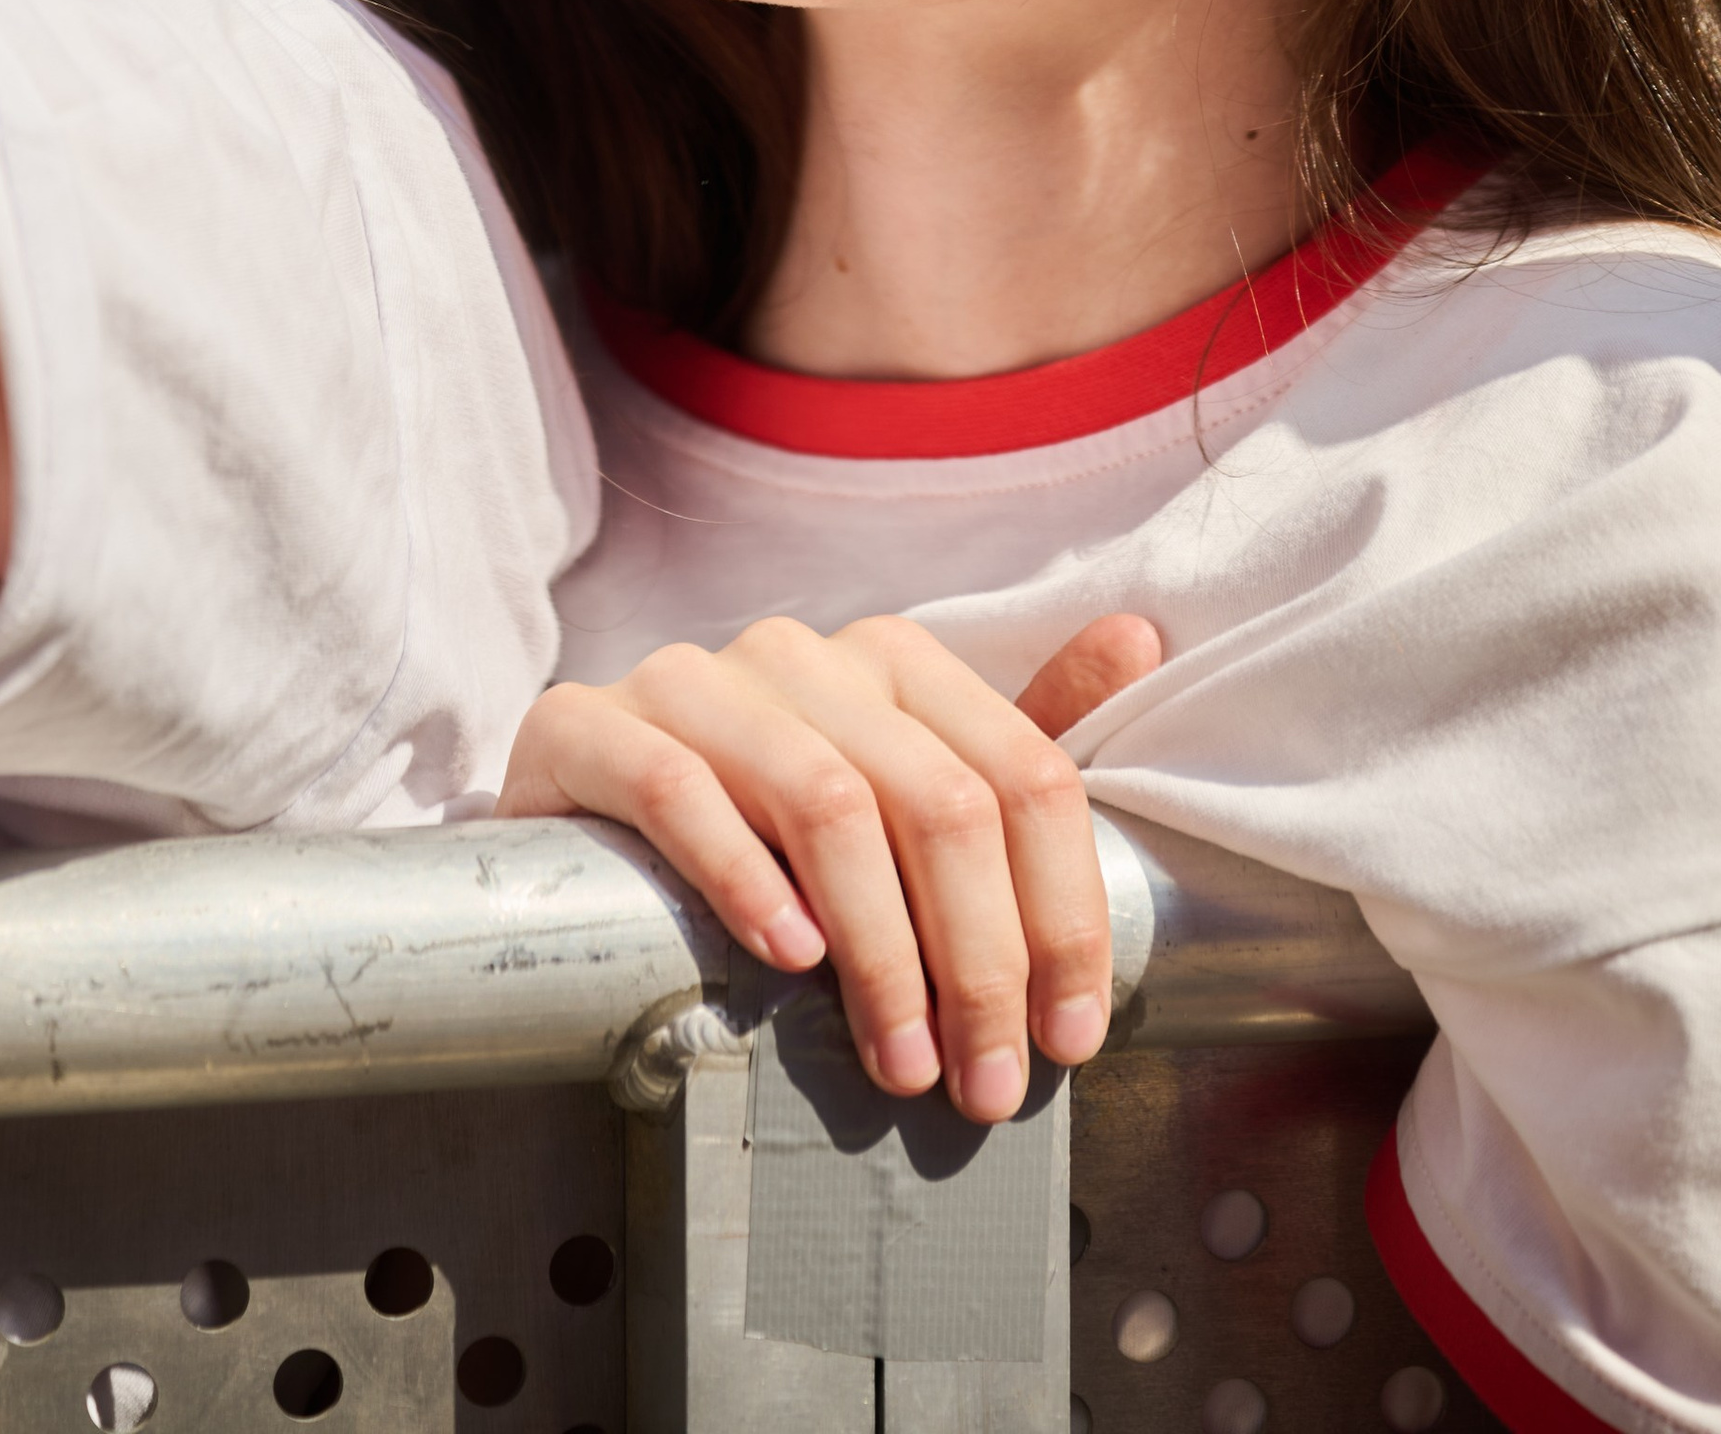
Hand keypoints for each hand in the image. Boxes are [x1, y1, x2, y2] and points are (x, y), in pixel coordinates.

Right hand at [499, 608, 1162, 1120]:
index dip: (1064, 910)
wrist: (577, 808)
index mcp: (895, 657)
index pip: (1022, 771)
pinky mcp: (591, 722)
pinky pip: (680, 790)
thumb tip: (1143, 639)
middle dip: (979, 960)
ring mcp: (693, 678)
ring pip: (826, 801)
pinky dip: (745, 879)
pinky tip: (787, 961)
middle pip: (937, 800)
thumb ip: (1014, 734)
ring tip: (898, 1059)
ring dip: (880, 952)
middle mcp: (804, 653)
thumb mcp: (899, 777)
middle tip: (986, 1080)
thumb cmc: (759, 814)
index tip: (1073, 1034)